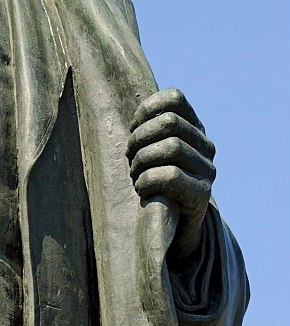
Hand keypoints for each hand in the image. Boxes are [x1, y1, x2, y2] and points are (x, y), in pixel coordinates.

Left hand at [127, 88, 215, 264]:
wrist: (175, 227)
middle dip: (139, 138)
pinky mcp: (202, 195)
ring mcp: (207, 170)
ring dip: (142, 161)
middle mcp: (206, 146)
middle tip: (129, 157)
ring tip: (135, 174)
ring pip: (172, 147)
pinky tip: (142, 189)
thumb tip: (117, 100)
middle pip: (169, 122)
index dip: (147, 109)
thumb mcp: (151, 148)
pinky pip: (171, 176)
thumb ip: (145, 126)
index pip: (175, 98)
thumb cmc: (154, 181)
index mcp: (193, 128)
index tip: (134, 128)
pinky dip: (148, 180)